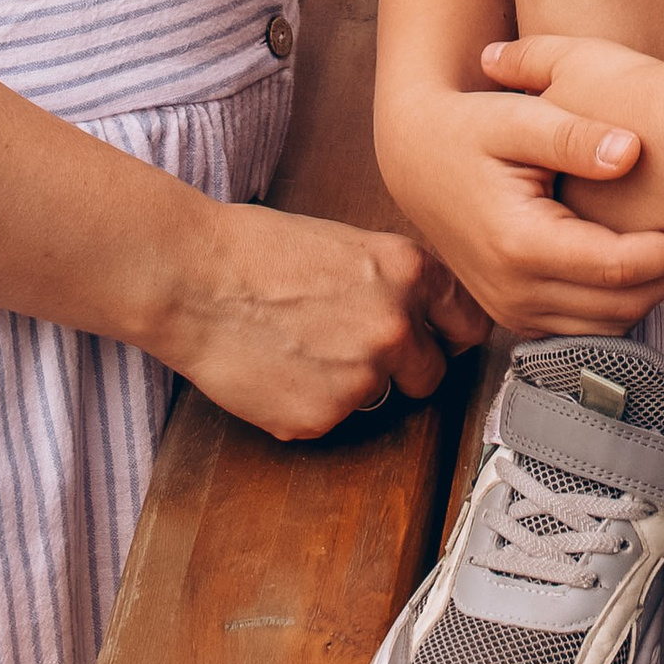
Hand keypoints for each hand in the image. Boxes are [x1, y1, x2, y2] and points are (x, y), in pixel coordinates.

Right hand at [156, 200, 488, 440]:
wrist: (195, 279)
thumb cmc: (257, 250)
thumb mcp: (347, 243)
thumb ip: (393, 279)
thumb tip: (421, 311)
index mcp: (408, 271)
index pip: (468, 323)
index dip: (452, 334)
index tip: (443, 342)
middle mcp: (395, 326)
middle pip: (431, 373)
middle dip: (403, 367)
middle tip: (356, 347)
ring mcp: (361, 378)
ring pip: (377, 398)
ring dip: (351, 384)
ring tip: (302, 348)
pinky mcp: (321, 418)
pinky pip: (330, 420)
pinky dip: (309, 404)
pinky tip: (279, 369)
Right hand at [378, 72, 663, 337]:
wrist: (415, 158)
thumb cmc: (468, 127)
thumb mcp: (516, 116)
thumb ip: (574, 135)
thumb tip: (633, 151)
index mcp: (519, 244)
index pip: (619, 266)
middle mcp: (513, 291)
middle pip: (620, 304)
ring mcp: (510, 310)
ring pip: (606, 325)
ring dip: (652, 291)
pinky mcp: (512, 314)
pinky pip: (583, 327)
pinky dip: (621, 301)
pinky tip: (645, 260)